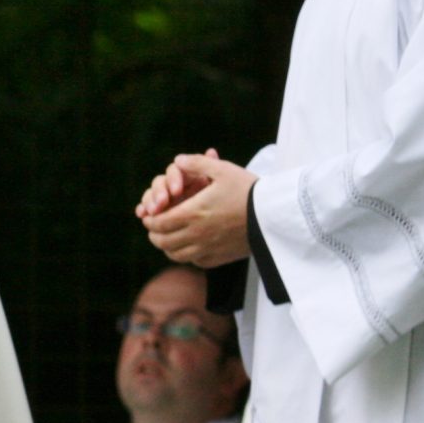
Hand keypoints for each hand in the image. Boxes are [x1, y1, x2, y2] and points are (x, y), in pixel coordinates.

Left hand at [144, 154, 255, 268]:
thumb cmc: (248, 190)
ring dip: (167, 246)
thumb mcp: (223, 170)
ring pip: (176, 255)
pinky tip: (190, 245)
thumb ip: (197, 163)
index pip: (158, 223)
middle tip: (155, 227)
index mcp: (193, 213)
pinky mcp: (219, 258)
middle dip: (154, 234)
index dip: (149, 220)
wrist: (273, 213)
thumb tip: (177, 161)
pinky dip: (187, 255)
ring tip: (168, 237)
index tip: (150, 215)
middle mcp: (196, 234)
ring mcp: (207, 249)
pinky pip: (195, 261)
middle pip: (162, 242)